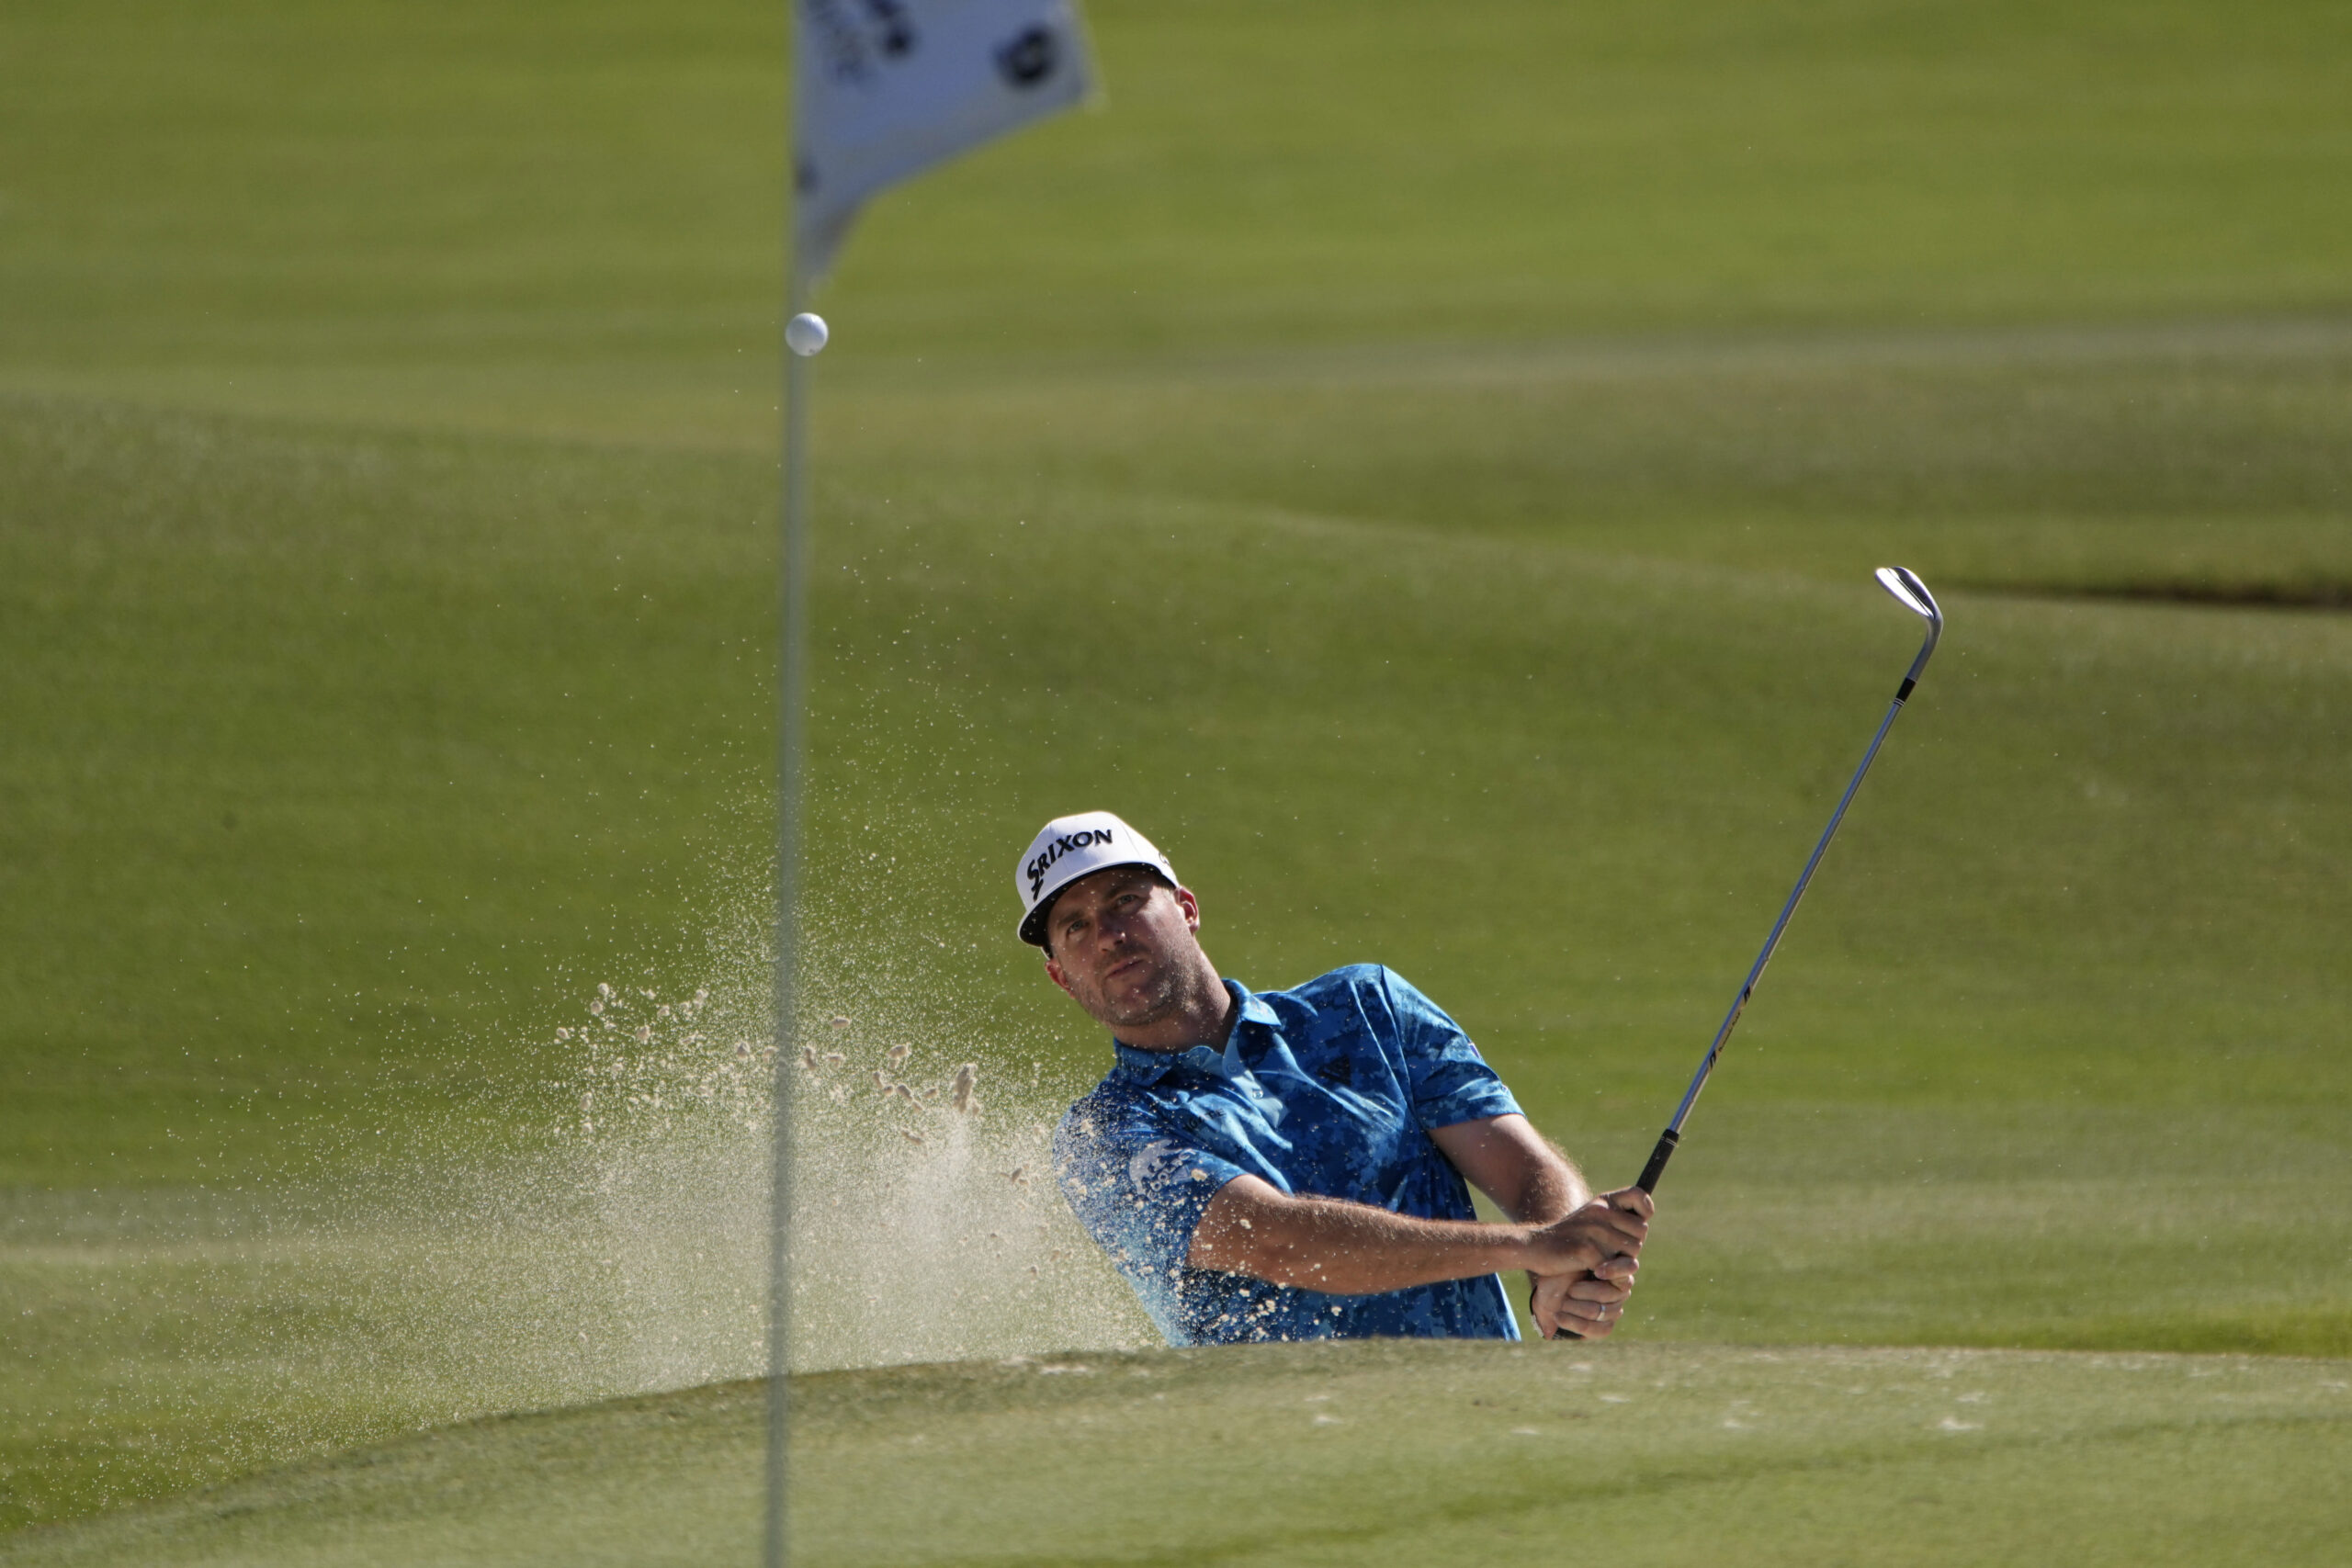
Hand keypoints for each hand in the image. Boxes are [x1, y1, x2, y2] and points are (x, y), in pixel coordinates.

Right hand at [1518, 1186, 1650, 1279]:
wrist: (1534, 1247)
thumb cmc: (1567, 1238)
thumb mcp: (1590, 1220)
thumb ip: (1614, 1220)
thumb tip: (1643, 1225)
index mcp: (1602, 1202)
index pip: (1639, 1195)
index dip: (1645, 1208)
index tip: (1641, 1220)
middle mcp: (1600, 1212)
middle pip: (1641, 1231)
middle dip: (1632, 1246)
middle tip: (1615, 1253)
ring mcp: (1594, 1231)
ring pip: (1631, 1251)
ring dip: (1622, 1262)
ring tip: (1605, 1263)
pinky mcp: (1587, 1250)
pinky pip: (1614, 1267)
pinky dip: (1608, 1275)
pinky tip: (1594, 1272)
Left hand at [1530, 1255, 1637, 1339]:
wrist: (1544, 1288)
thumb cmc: (1559, 1267)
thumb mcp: (1571, 1256)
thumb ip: (1592, 1255)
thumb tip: (1601, 1260)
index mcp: (1617, 1266)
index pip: (1629, 1267)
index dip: (1615, 1270)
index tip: (1597, 1271)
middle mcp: (1620, 1289)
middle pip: (1610, 1293)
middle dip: (1584, 1292)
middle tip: (1568, 1289)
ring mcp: (1614, 1309)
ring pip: (1599, 1312)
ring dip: (1575, 1307)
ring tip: (1560, 1302)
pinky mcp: (1604, 1326)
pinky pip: (1599, 1330)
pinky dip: (1575, 1323)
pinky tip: (1559, 1317)